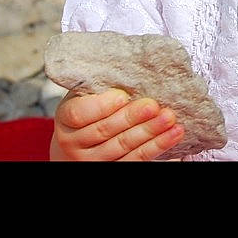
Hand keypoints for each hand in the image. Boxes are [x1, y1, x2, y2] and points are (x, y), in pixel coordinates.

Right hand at [50, 88, 184, 161]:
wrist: (78, 144)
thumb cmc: (87, 110)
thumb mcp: (85, 95)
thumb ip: (101, 86)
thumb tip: (133, 68)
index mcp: (65, 119)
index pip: (80, 114)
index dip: (102, 106)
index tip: (122, 96)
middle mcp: (74, 144)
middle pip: (105, 131)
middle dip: (132, 118)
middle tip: (153, 105)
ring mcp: (92, 161)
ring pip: (123, 147)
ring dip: (150, 133)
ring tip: (169, 119)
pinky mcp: (112, 169)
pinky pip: (136, 160)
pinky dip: (157, 147)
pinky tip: (173, 135)